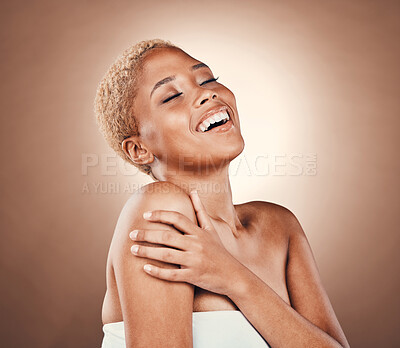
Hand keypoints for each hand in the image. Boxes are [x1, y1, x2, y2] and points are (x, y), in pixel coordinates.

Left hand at [129, 190, 244, 295]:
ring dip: (147, 252)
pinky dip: (158, 272)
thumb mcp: (212, 230)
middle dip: (147, 234)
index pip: (177, 218)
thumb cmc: (219, 251)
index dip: (160, 215)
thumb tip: (193, 191)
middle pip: (168, 236)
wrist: (233, 276)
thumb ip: (200, 211)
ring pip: (167, 255)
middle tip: (131, 234)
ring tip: (132, 249)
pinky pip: (173, 275)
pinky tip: (145, 269)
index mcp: (199, 232)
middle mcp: (196, 245)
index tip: (145, 215)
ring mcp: (195, 261)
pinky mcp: (193, 276)